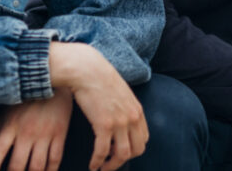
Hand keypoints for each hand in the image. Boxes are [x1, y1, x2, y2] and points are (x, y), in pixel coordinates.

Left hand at [0, 88, 73, 170]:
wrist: (56, 81)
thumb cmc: (29, 96)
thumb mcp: (8, 109)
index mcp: (11, 125)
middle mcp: (27, 132)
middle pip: (17, 165)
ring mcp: (44, 134)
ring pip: (36, 166)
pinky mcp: (60, 133)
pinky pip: (55, 158)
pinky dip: (50, 170)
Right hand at [49, 42, 148, 170]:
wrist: (88, 70)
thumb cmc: (100, 80)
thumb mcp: (121, 93)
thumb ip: (125, 108)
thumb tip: (121, 120)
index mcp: (138, 111)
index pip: (143, 139)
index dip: (132, 150)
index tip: (120, 153)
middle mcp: (132, 118)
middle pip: (136, 150)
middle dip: (123, 161)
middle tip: (111, 164)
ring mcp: (120, 122)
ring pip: (122, 155)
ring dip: (111, 166)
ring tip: (101, 169)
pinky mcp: (104, 124)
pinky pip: (102, 151)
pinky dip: (97, 162)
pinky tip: (92, 165)